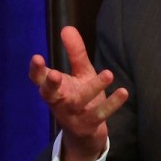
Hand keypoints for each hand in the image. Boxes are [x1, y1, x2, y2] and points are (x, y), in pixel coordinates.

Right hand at [28, 26, 127, 160]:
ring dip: (93, 88)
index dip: (36, 70)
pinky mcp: (88, 124)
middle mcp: (59, 102)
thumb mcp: (79, 73)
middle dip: (51, 85)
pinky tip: (124, 92)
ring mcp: (73, 115)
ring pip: (80, 102)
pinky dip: (112, 104)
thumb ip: (75, 53)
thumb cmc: (78, 96)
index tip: (36, 57)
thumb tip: (67, 27)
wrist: (85, 133)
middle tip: (55, 74)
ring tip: (108, 73)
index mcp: (54, 89)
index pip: (39, 79)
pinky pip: (100, 114)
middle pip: (50, 95)